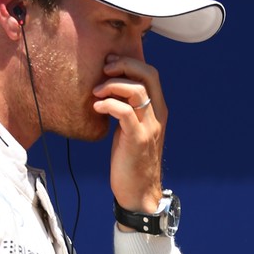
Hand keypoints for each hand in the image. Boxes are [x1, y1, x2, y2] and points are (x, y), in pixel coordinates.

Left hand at [92, 54, 166, 214]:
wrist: (139, 191)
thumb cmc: (131, 160)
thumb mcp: (132, 129)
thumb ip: (128, 110)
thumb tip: (110, 90)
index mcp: (158, 110)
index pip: (151, 74)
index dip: (131, 62)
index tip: (109, 64)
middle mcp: (158, 115)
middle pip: (148, 75)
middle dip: (124, 65)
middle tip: (104, 70)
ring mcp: (150, 127)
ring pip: (137, 91)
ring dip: (112, 85)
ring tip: (95, 93)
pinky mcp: (138, 139)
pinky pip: (124, 113)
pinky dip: (108, 105)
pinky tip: (96, 108)